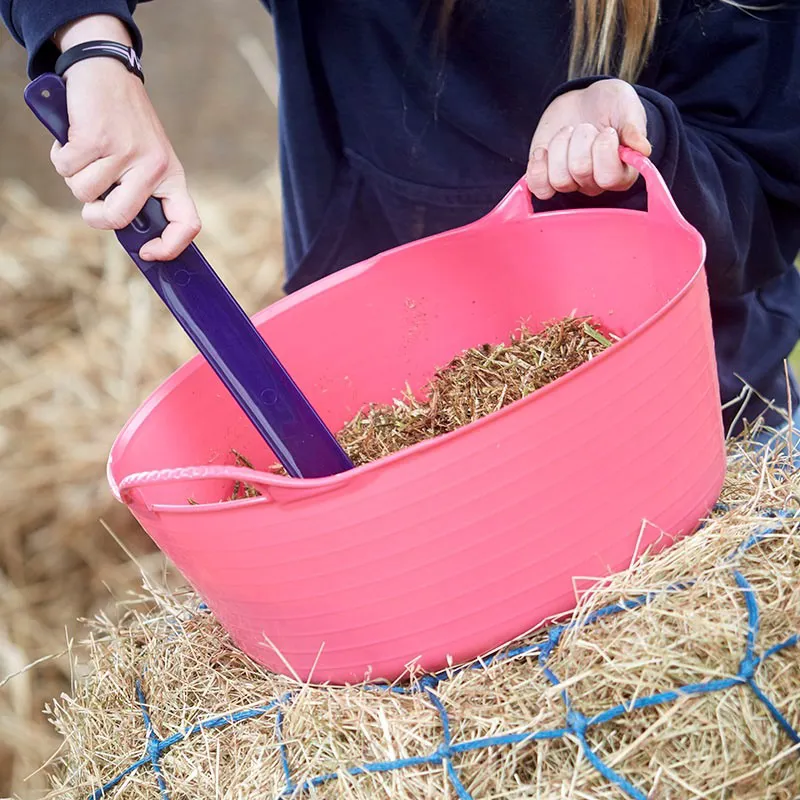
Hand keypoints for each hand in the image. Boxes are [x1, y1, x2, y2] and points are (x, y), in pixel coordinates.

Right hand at [50, 15, 199, 259]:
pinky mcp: (96, 139)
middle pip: (119, 218)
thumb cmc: (125, 125)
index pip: (187, 223)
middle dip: (95, 216)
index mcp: (172, 177)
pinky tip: (75, 137)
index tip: (148, 253)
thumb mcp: (148, 160)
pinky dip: (62, 155)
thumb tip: (131, 235)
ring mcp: (125, 153)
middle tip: (91, 205)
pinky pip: (67, 167)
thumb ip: (142, 193)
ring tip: (88, 152)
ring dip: (75, 176)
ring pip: (84, 193)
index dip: (170, 247)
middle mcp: (153, 167)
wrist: (107, 72)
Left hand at [527, 79, 651, 199]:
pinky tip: (543, 151)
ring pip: (558, 179)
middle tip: (586, 126)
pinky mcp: (547, 178)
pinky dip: (537, 168)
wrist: (583, 101)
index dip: (604, 150)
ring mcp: (570, 183)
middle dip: (581, 139)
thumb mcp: (627, 107)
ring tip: (568, 132)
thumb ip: (634, 126)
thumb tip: (643, 150)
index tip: (607, 130)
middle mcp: (595, 184)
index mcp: (621, 173)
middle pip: (580, 172)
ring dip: (560, 147)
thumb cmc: (610, 106)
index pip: (609, 178)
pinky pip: (539, 188)